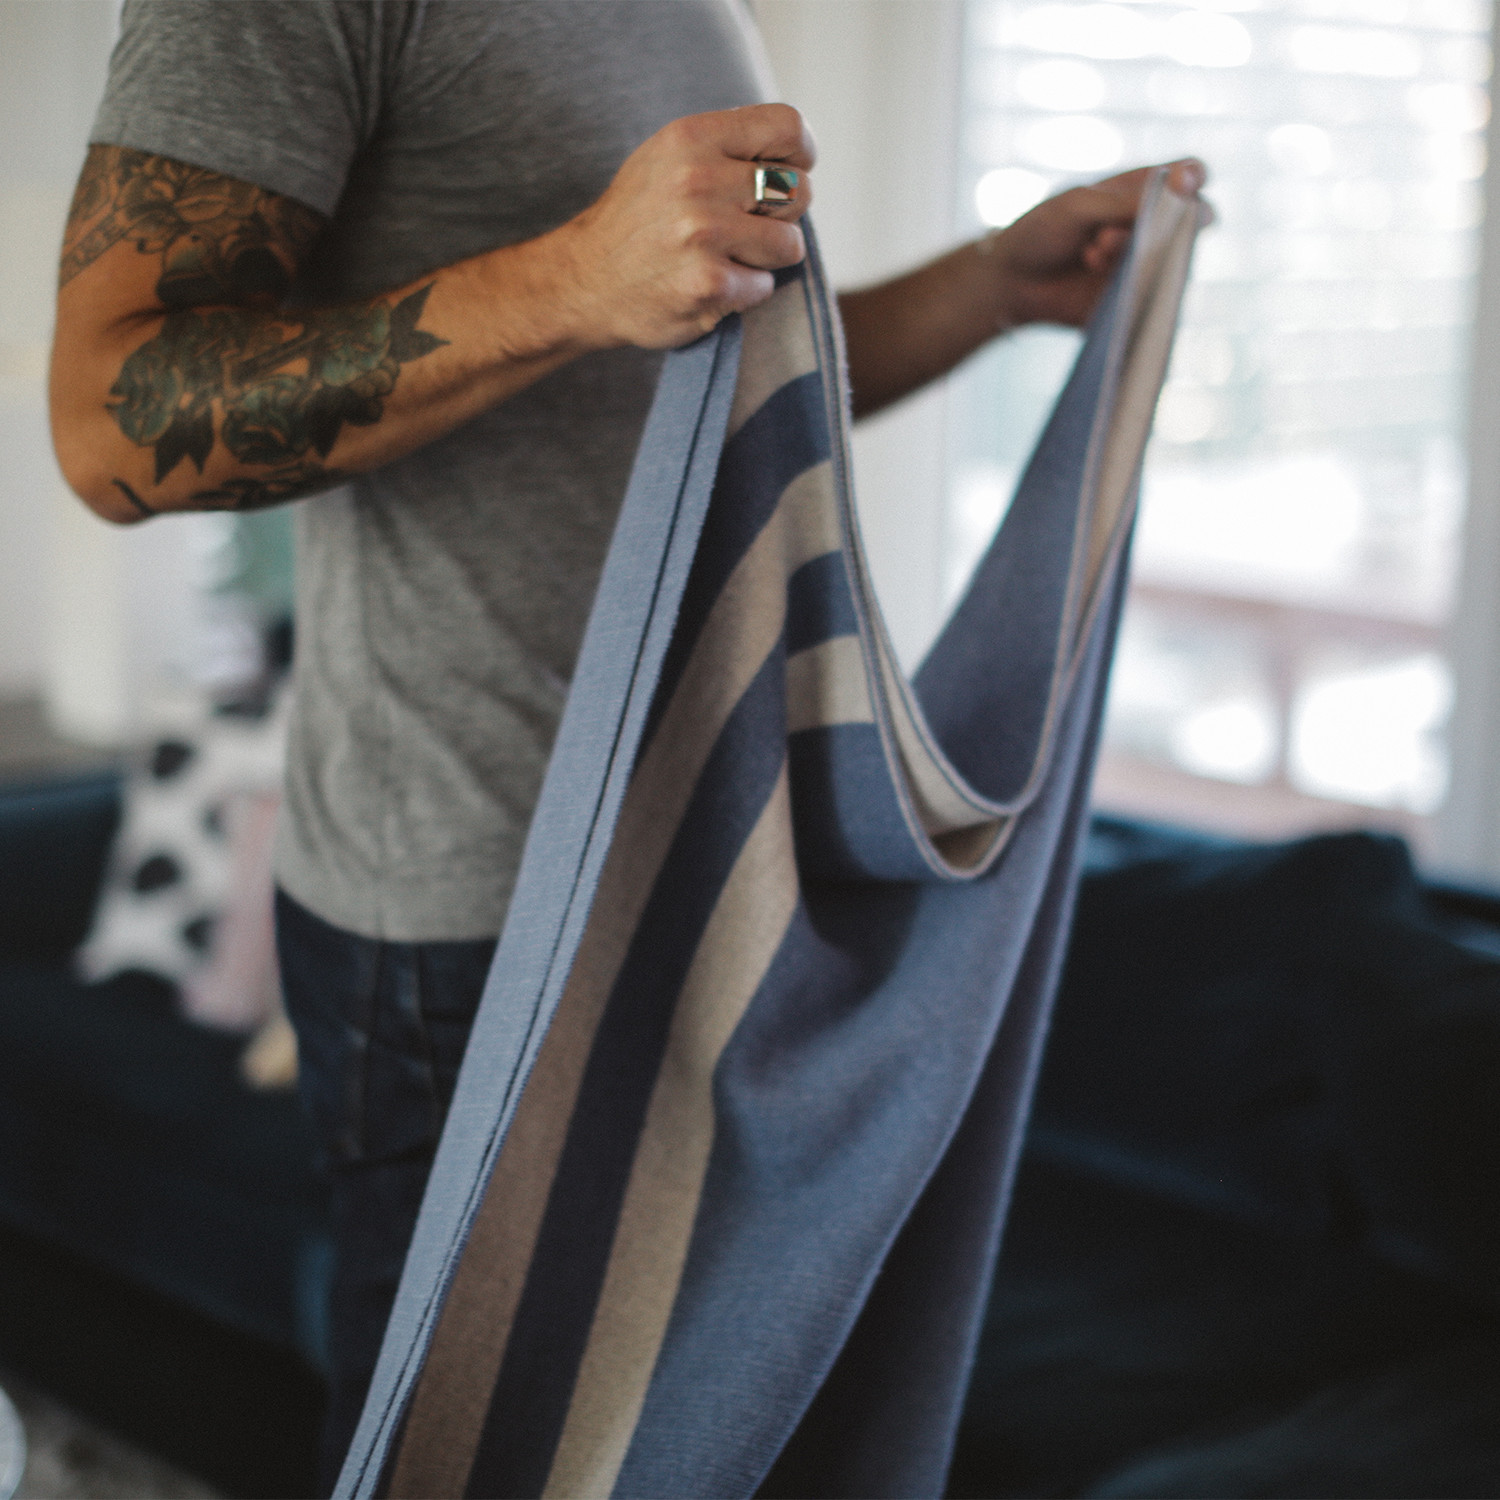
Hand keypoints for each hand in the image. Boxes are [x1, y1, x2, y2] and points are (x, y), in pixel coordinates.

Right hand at [539, 104, 815, 351]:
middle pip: (798, 190)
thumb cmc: (641, 218)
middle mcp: (697, 179)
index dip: (801, 156)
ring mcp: (703, 233)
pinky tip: (710, 284)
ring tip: (727, 256)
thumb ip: (726, 147)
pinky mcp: (708, 284)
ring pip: (790, 244)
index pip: (788, 128)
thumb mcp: (670, 157)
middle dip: (782, 215)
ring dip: (766, 258)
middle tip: (744, 227)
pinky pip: (764, 285)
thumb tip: (796, 157)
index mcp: (692, 137)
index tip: (789, 175)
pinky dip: (745, 291)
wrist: (586, 280)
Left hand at [987, 158, 1206, 330]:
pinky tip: (1092, 269)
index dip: (1194, 177)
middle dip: (1166, 221)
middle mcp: (1151, 226)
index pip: (1189, 176)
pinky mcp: (1134, 298)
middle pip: (1192, 219)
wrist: (1011, 282)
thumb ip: (1126, 202)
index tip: (1183, 182)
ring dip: (1133, 250)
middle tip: (1118, 228)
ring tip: (1093, 251)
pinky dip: (1124, 281)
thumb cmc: (1041, 232)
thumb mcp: (1079, 206)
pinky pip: (1152, 292)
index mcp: (1140, 190)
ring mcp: (1146, 263)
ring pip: (1171, 256)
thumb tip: (1180, 195)